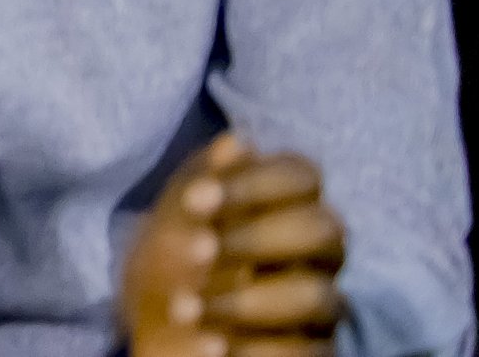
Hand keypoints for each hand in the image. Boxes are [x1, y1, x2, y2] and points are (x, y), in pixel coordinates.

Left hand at [121, 134, 347, 356]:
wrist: (155, 328)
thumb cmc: (171, 260)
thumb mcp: (173, 219)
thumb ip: (202, 180)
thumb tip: (236, 143)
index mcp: (287, 205)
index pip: (303, 175)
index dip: (256, 183)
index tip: (195, 199)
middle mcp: (315, 254)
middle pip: (324, 231)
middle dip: (255, 238)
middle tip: (194, 252)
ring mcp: (320, 306)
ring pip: (316, 297)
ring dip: (245, 302)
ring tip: (183, 310)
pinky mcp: (315, 353)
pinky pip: (307, 353)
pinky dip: (255, 350)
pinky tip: (210, 347)